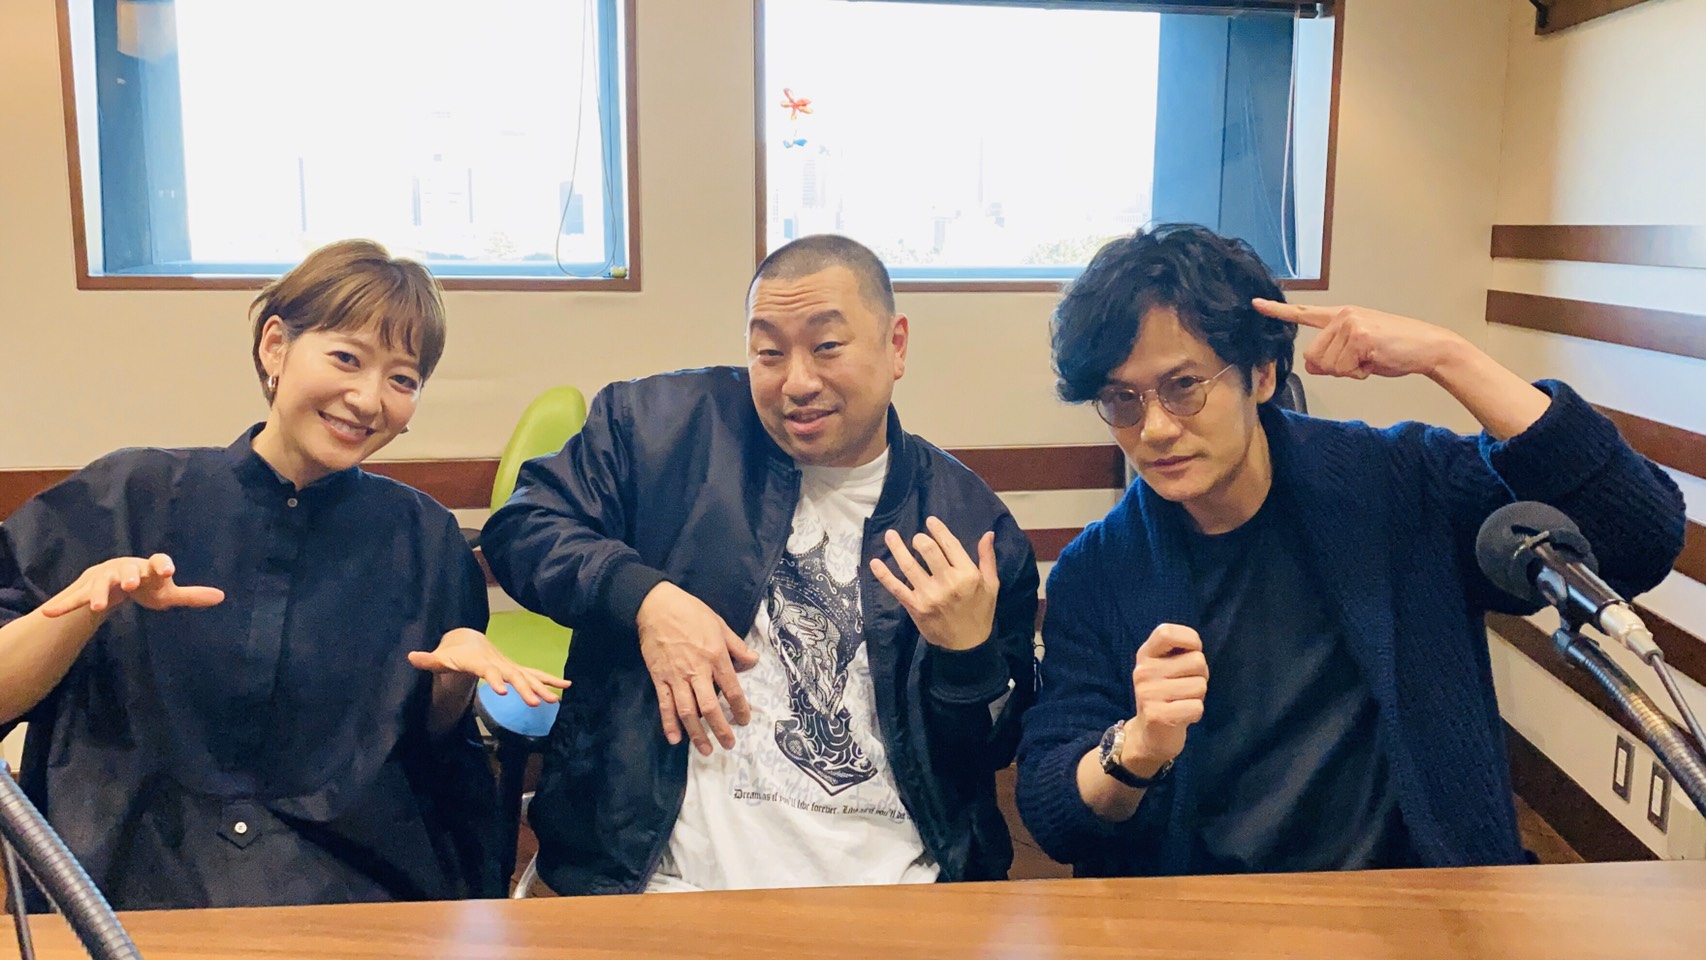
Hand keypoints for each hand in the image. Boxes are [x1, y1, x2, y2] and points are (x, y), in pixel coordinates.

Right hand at [39, 554, 224, 619]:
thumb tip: (221, 597)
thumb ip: (190, 595)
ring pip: (100, 585)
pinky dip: (62, 605)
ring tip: (96, 608)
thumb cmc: (147, 585)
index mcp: (148, 567)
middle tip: (132, 584)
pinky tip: (48, 613)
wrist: (117, 579)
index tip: (168, 570)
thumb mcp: (167, 592)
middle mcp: (126, 569)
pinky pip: (73, 598)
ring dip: (97, 594)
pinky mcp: (86, 591)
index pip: (159, 561)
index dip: (163, 565)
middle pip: (127, 570)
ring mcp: (104, 579)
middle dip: (129, 576)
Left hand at [406, 628, 569, 706]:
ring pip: (528, 676)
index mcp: (480, 661)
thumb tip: (410, 657)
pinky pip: (535, 675)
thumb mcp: (439, 658)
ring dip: (542, 687)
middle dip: (526, 689)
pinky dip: (550, 680)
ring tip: (556, 699)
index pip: (488, 671)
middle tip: (537, 704)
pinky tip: (567, 686)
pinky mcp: (515, 670)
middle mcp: (498, 663)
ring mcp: (509, 666)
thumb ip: (427, 659)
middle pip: (514, 676)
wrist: (469, 640)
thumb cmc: (452, 653)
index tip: (502, 692)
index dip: (494, 680)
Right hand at [636, 582, 758, 755]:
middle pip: (710, 707)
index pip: (732, 690)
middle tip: (728, 745)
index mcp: (716, 657)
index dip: (740, 708)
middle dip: (720, 729)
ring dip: (697, 733)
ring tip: (706, 750)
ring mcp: (676, 676)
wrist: (657, 606)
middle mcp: (697, 671)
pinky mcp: (659, 678)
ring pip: (688, 711)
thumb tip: (753, 663)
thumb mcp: (721, 625)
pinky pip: (665, 705)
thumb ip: (737, 646)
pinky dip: (669, 723)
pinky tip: (674, 740)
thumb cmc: (692, 612)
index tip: (744, 721)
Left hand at [868, 516, 998, 651]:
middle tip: (916, 538)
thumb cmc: (980, 612)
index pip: (950, 545)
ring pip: (909, 566)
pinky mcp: (915, 607)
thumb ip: (987, 558)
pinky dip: (884, 575)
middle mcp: (948, 583)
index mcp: (968, 575)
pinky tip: (874, 562)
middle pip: (928, 551)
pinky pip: (896, 588)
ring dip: (897, 548)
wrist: (967, 646)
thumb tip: (988, 534)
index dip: (938, 530)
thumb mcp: (991, 585)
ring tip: (890, 535)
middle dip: (920, 540)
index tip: (930, 521)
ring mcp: (929, 595)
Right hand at [1123, 624, 1208, 771]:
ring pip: (1200, 686)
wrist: (1148, 735)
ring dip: (1198, 696)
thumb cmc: (1165, 694)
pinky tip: (1182, 716)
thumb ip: (1178, 653)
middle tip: (1185, 687)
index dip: (1190, 638)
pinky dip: (1196, 713)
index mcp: (1146, 655)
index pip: (1166, 632)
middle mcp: (1143, 671)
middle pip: (1197, 661)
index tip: (1192, 651)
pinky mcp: (1158, 716)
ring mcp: (1148, 694)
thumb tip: (1196, 648)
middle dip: (1200, 675)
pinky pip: (1197, 707)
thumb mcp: (1165, 667)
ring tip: (1182, 701)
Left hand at [1253, 298, 1468, 380]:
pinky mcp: (1360, 336)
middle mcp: (1342, 316)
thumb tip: (1313, 365)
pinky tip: (1376, 360)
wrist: (1428, 348)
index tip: (1255, 304)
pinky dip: (1359, 372)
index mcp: (1340, 316)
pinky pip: (1344, 368)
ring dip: (1349, 371)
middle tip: (1361, 361)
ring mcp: (1351, 324)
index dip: (1277, 311)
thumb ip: (1332, 357)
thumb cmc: (1393, 350)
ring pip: (1327, 365)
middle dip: (1334, 368)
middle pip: (1313, 357)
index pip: (1303, 313)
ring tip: (1371, 358)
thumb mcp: (1357, 354)